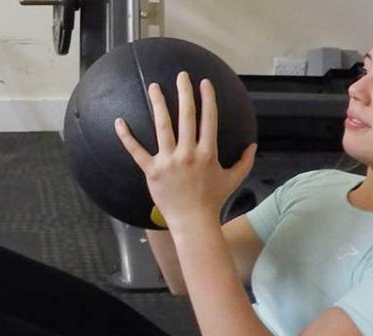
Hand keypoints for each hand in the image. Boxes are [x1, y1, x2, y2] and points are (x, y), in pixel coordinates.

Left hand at [114, 71, 256, 230]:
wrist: (193, 222)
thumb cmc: (213, 201)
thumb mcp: (233, 180)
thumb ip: (245, 161)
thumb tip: (253, 146)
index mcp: (207, 153)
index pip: (208, 119)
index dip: (207, 99)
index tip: (204, 83)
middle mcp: (188, 153)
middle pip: (186, 117)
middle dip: (184, 93)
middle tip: (181, 76)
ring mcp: (168, 161)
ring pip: (162, 127)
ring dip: (158, 104)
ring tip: (154, 87)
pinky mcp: (152, 171)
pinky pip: (136, 151)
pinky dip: (127, 136)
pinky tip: (119, 121)